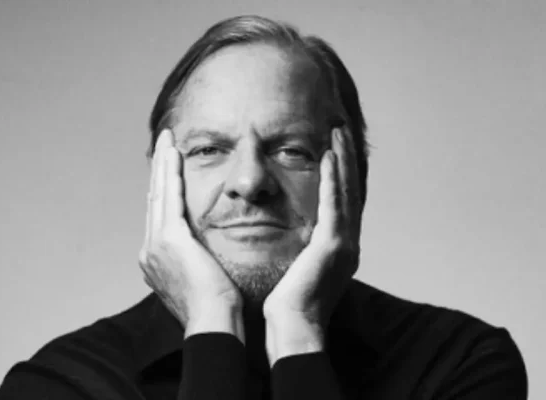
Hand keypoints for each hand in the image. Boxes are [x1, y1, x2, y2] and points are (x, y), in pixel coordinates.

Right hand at [138, 129, 243, 341]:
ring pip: (159, 193)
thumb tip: (206, 253)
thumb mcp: (202, 279)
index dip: (163, 191)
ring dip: (163, 165)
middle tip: (164, 147)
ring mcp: (156, 244)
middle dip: (159, 172)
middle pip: (154, 200)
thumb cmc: (216, 307)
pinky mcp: (170, 238)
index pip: (160, 217)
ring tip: (167, 141)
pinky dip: (171, 173)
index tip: (169, 172)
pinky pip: (170, 196)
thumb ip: (198, 261)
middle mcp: (150, 250)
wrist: (213, 322)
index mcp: (157, 261)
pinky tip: (173, 154)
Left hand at [263, 126, 360, 362]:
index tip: (334, 148)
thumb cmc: (289, 303)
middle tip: (340, 130)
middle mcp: (348, 242)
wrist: (292, 326)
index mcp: (340, 248)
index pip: (341, 200)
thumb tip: (291, 235)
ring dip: (342, 160)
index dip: (341, 172)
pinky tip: (329, 157)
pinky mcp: (333, 246)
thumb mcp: (299, 268)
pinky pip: (334, 205)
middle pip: (349, 190)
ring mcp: (344, 244)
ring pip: (345, 192)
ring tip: (337, 133)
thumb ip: (302, 248)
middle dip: (346, 158)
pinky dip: (333, 180)